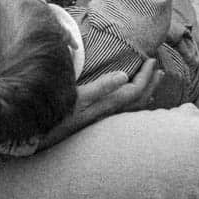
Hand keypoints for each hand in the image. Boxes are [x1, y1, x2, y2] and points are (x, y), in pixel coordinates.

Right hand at [36, 58, 162, 147]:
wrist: (41, 139)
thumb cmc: (58, 116)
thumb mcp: (77, 98)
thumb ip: (101, 87)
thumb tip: (124, 75)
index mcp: (107, 107)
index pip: (135, 90)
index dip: (146, 75)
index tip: (151, 59)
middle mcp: (109, 116)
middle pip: (138, 100)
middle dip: (150, 83)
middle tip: (157, 67)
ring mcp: (104, 121)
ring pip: (133, 108)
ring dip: (145, 92)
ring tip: (153, 81)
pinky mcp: (96, 123)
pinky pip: (124, 113)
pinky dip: (134, 103)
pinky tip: (133, 100)